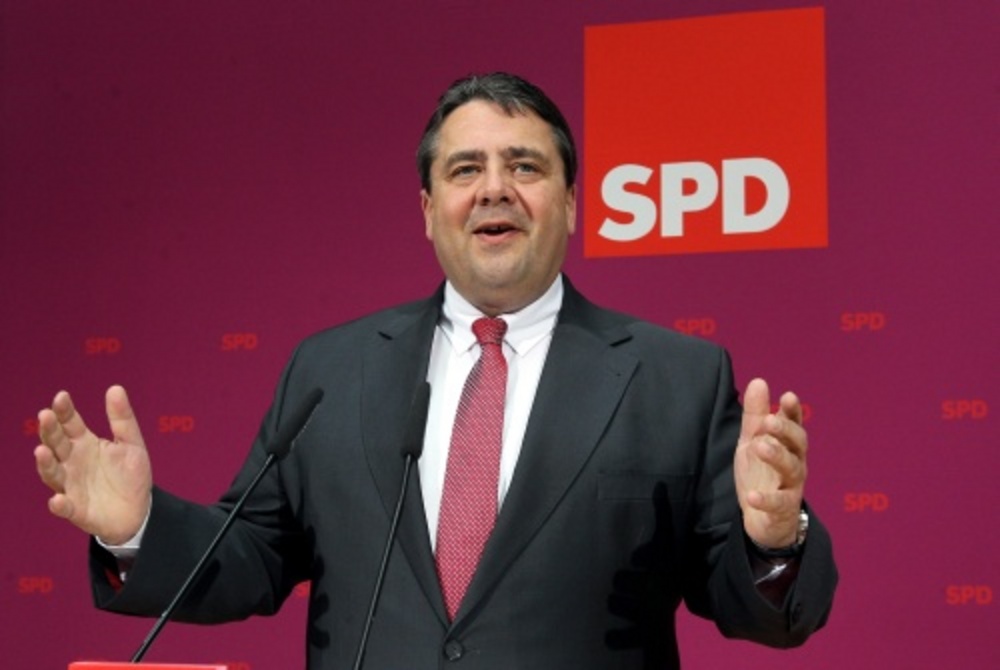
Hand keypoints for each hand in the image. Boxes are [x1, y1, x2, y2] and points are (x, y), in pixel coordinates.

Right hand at [34, 385, 152, 544]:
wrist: (139, 509)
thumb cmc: (131, 475)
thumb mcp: (132, 444)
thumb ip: (123, 419)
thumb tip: (115, 388)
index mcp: (85, 443)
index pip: (70, 424)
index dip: (64, 411)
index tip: (61, 396)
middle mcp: (72, 462)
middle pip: (56, 444)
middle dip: (49, 430)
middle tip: (45, 416)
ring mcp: (71, 486)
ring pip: (52, 473)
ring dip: (45, 463)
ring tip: (41, 451)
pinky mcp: (76, 510)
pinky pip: (65, 507)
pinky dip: (59, 504)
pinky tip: (58, 499)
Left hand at [734, 378, 806, 548]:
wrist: (764, 519)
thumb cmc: (762, 473)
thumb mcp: (753, 441)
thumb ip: (755, 415)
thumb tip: (759, 381)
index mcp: (788, 444)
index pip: (794, 423)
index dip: (793, 411)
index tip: (788, 396)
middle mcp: (796, 461)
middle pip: (798, 443)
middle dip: (785, 430)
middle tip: (769, 420)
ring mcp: (792, 485)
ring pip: (791, 468)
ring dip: (777, 456)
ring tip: (759, 447)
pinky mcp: (784, 508)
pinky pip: (778, 503)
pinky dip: (765, 499)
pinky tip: (752, 496)